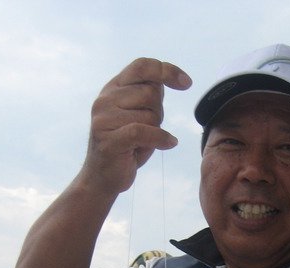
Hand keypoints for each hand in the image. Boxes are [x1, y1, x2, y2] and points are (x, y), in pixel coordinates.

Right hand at [84, 58, 191, 194]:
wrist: (102, 178)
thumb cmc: (125, 147)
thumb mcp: (137, 116)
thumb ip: (146, 97)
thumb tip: (163, 81)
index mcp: (112, 88)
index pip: (142, 66)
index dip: (167, 70)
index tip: (187, 83)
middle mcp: (105, 99)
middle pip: (151, 92)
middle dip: (159, 112)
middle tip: (149, 129)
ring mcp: (104, 119)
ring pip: (150, 114)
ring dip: (156, 130)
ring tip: (142, 143)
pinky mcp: (109, 139)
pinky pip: (145, 131)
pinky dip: (161, 139)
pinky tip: (169, 144)